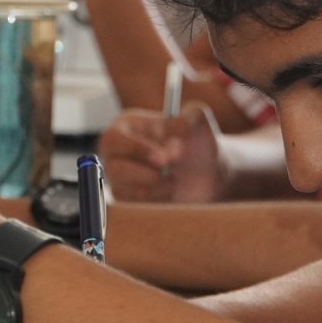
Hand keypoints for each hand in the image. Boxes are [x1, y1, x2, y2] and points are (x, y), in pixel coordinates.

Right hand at [99, 102, 225, 202]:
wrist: (206, 171)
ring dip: (155, 188)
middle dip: (147, 175)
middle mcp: (115, 153)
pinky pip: (134, 205)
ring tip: (176, 180)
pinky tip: (171, 191)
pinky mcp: (126, 199)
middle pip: (114, 169)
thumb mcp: (198, 120)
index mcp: (125, 127)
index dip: (137, 149)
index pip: (115, 139)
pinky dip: (155, 200)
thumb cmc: (195, 140)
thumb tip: (176, 128)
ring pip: (125, 191)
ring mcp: (117, 178)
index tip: (164, 159)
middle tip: (174, 176)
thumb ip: (189, 117)